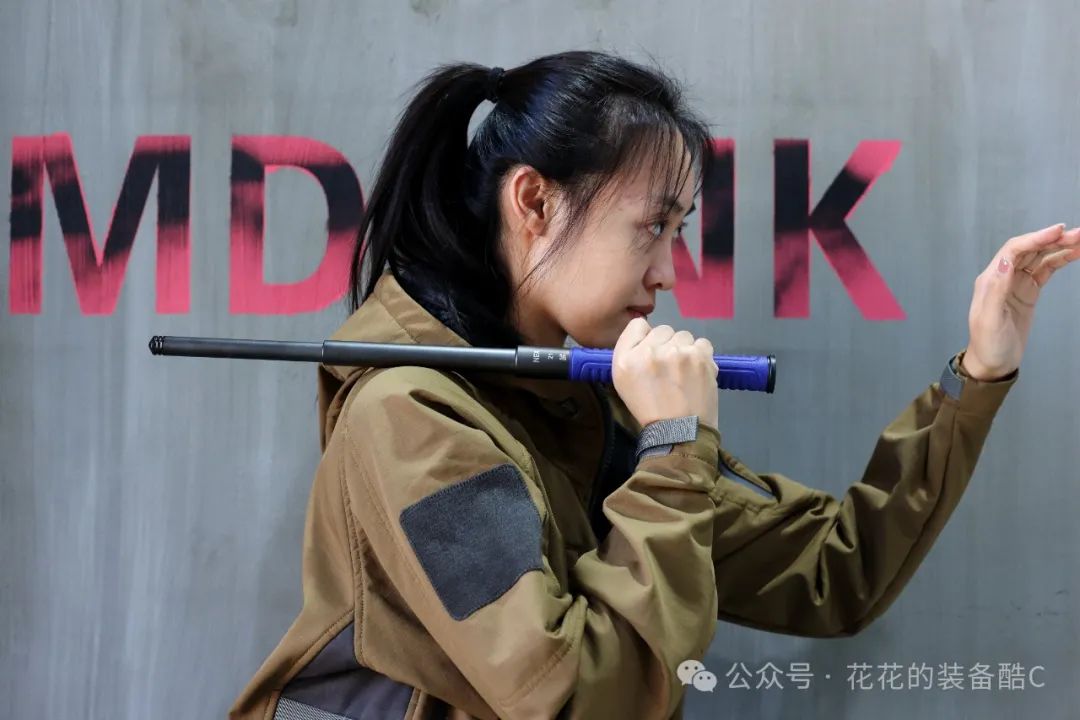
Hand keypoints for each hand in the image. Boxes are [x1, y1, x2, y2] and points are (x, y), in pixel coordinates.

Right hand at [611, 318, 719, 429]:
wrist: (680, 431)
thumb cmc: (649, 408)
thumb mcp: (623, 381)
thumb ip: (629, 351)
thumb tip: (646, 328)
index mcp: (626, 357)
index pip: (637, 326)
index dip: (646, 339)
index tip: (652, 355)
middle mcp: (651, 350)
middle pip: (663, 330)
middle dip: (666, 345)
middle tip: (668, 368)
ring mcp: (678, 352)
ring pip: (683, 336)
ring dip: (684, 349)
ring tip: (684, 372)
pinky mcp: (701, 357)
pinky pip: (702, 343)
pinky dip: (701, 355)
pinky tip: (696, 372)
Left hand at [962, 223, 1079, 379]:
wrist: (994, 363)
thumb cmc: (988, 344)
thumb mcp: (989, 320)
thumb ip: (996, 291)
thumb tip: (1004, 261)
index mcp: (991, 280)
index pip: (1014, 250)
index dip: (1036, 238)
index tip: (1059, 231)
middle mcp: (1003, 276)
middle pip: (1030, 249)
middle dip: (1053, 239)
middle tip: (1079, 233)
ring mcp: (1017, 282)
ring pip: (1040, 257)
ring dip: (1060, 246)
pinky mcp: (1029, 290)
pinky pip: (1046, 269)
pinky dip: (1061, 259)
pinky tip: (1075, 252)